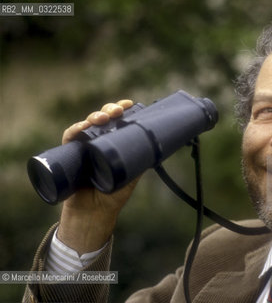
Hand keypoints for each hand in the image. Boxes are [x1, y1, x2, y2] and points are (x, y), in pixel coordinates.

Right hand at [57, 100, 138, 254]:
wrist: (94, 213)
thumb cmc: (113, 194)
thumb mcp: (131, 175)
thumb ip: (139, 160)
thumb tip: (156, 146)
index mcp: (112, 142)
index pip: (116, 121)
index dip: (121, 109)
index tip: (129, 104)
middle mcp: (97, 141)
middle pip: (101, 118)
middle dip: (108, 110)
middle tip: (117, 112)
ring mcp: (82, 147)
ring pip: (86, 124)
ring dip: (93, 117)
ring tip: (102, 118)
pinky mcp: (69, 154)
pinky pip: (69, 138)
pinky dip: (74, 131)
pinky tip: (81, 128)